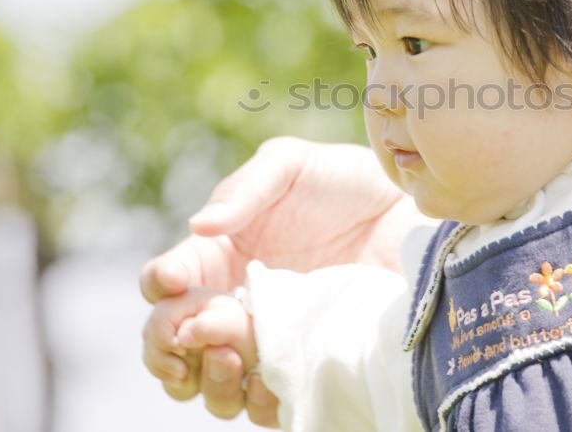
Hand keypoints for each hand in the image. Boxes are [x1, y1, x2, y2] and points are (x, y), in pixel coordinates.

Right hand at [139, 137, 429, 419]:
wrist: (409, 214)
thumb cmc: (347, 182)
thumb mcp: (292, 166)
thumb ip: (245, 189)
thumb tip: (199, 225)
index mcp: (220, 255)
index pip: (165, 282)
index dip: (161, 285)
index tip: (177, 283)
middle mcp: (234, 303)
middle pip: (172, 344)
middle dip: (168, 345)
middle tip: (200, 332)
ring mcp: (269, 339)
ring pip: (211, 385)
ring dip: (209, 380)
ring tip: (233, 355)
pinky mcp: (306, 365)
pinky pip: (265, 404)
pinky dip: (255, 402)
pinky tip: (269, 381)